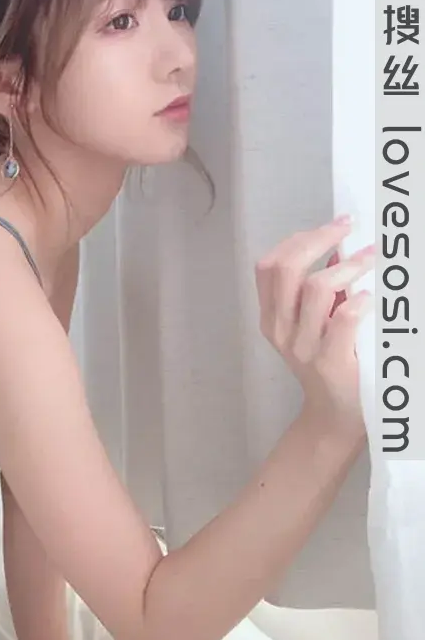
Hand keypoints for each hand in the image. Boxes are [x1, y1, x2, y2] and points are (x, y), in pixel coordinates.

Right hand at [255, 217, 373, 437]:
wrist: (333, 414)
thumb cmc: (327, 363)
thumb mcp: (311, 324)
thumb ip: (317, 291)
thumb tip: (336, 249)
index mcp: (270, 317)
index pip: (269, 267)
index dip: (298, 238)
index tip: (332, 225)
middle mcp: (279, 329)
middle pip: (286, 269)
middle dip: (318, 240)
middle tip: (348, 229)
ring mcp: (302, 346)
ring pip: (316, 288)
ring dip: (348, 267)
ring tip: (371, 259)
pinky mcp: (329, 360)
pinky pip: (343, 318)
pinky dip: (359, 300)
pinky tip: (370, 297)